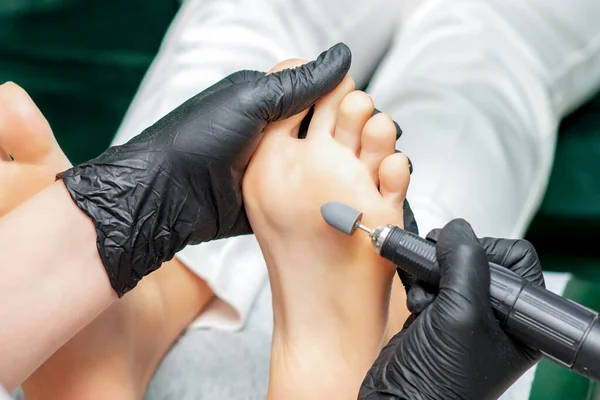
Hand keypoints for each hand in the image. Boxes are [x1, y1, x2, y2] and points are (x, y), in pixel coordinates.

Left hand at [57, 43, 350, 296]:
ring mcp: (274, 166)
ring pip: (319, 161)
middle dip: (349, 132)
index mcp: (266, 101)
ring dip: (342, 164)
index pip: (318, 91)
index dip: (344, 97)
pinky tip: (348, 193)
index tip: (366, 107)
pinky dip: (325, 193)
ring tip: (371, 166)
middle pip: (323, 128)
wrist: (168, 196)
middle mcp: (272, 132)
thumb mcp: (252, 101)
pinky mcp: (272, 197)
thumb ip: (299, 84)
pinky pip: (305, 192)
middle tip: (377, 139)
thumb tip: (342, 57)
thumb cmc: (198, 139)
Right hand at [359, 219, 544, 399]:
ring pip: (449, 268)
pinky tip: (412, 294)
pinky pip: (428, 281)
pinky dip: (415, 281)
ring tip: (423, 292)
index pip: (517, 260)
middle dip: (449, 261)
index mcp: (519, 321)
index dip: (487, 250)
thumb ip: (463, 262)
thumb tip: (457, 229)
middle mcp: (494, 316)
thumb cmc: (440, 380)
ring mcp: (463, 315)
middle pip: (478, 259)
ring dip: (429, 273)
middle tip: (435, 265)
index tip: (460, 257)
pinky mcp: (436, 315)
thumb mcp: (461, 312)